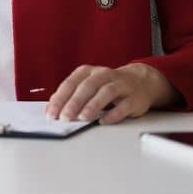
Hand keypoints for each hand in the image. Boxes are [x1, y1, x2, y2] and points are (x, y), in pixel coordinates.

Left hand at [43, 63, 177, 124]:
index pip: (71, 83)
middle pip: (87, 87)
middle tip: (65, 117)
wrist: (141, 82)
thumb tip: (52, 108)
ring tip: (83, 117)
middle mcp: (104, 75)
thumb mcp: (88, 86)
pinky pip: (123, 106)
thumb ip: (71, 96)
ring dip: (93, 105)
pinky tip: (103, 121)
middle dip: (74, 102)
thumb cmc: (108, 86)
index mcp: (88, 72)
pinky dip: (113, 114)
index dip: (60, 98)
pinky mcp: (134, 98)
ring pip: (105, 92)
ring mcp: (120, 85)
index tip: (51, 113)